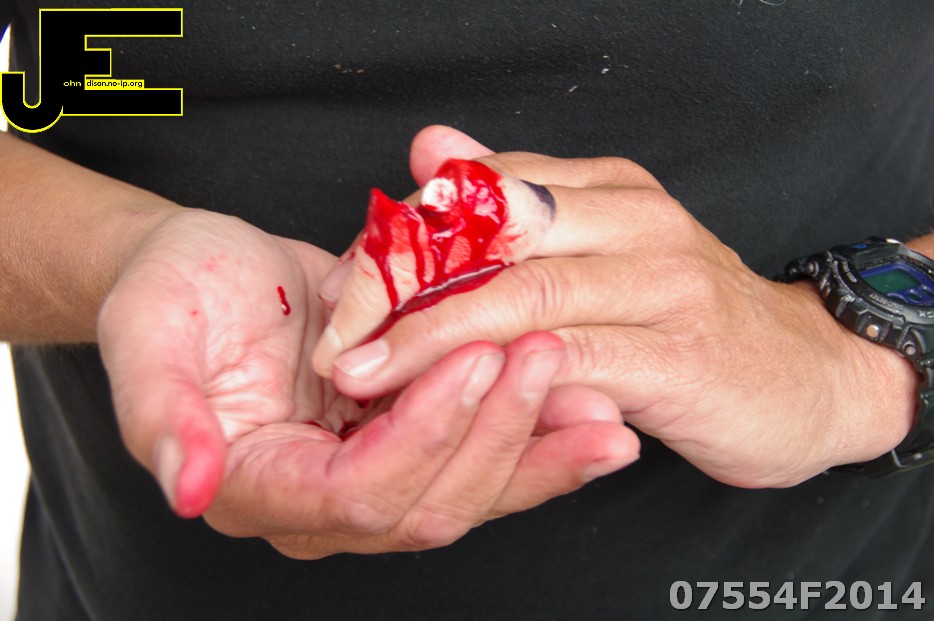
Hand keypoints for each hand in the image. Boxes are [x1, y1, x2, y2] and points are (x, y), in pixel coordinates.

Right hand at [97, 208, 637, 556]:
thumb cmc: (171, 294)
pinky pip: (483, 453)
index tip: (471, 358)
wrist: (208, 272)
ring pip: (473, 489)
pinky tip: (593, 409)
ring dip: (540, 450)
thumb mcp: (148, 337)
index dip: (422, 435)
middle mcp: (325, 500)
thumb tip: (185, 486)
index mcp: (260, 487)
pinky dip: (540, 437)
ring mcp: (373, 474)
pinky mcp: (411, 439)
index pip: (360, 493)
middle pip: (432, 505)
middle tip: (546, 357)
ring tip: (605, 406)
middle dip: (498, 437)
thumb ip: (160, 416)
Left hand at [324, 126, 917, 487]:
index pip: (481, 188)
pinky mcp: (682, 354)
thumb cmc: (686, 320)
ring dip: (432, 335)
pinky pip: (575, 356)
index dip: (404, 234)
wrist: (810, 376)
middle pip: (491, 230)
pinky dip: (507, 374)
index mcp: (606, 188)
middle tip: (335, 327)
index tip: (342, 282)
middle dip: (400, 281)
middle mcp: (634, 220)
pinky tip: (453, 395)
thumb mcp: (601, 253)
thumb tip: (430, 148)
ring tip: (363, 371)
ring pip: (524, 294)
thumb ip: (520, 208)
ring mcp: (664, 283)